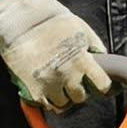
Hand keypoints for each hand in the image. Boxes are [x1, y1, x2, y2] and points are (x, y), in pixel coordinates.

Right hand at [0, 0, 126, 114]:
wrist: (22, 21)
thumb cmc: (54, 23)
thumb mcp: (82, 30)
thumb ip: (95, 46)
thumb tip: (104, 59)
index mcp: (82, 60)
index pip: (102, 85)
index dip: (103, 87)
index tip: (99, 85)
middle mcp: (68, 75)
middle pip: (81, 98)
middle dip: (79, 91)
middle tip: (73, 83)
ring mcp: (50, 83)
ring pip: (64, 104)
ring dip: (63, 97)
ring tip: (59, 86)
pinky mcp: (34, 89)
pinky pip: (47, 105)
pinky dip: (49, 100)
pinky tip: (47, 89)